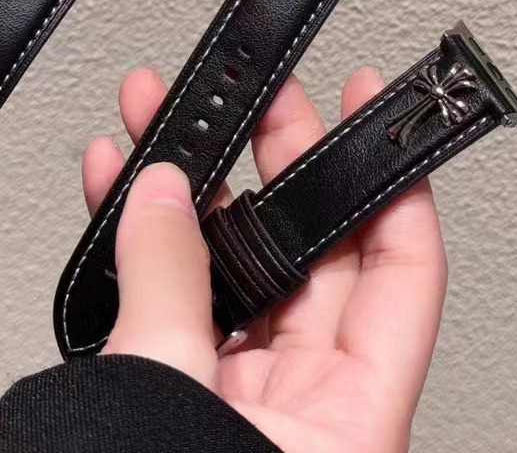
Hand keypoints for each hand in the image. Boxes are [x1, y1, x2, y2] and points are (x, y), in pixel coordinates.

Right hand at [83, 68, 446, 452]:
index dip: (393, 181)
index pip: (400, 273)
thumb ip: (170, 288)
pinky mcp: (179, 394)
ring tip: (164, 117)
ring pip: (232, 265)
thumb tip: (161, 197)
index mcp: (348, 421)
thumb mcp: (171, 404)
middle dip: (278, 162)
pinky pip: (173, 299)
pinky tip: (116, 186)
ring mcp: (239, 396)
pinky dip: (143, 242)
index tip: (374, 110)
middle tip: (260, 96)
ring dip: (193, 190)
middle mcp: (305, 405)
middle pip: (310, 251)